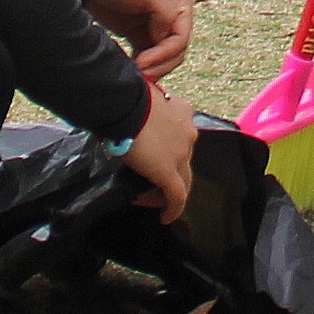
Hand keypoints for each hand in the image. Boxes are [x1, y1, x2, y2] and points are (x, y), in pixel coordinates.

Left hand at [88, 0, 199, 82]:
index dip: (164, 53)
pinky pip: (152, 60)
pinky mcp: (144, 38)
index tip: (142, 62)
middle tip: (139, 73)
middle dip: (159, 65)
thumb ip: (163, 12)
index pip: (181, 38)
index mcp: (181, 3)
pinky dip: (145, 68)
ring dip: (153, 69)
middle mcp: (175, 17)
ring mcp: (160, 29)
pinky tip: (132, 69)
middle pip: (177, 52)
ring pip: (166, 59)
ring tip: (134, 73)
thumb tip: (164, 37)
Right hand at [121, 84, 197, 217]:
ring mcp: (181, 154)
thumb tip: (128, 116)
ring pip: (182, 179)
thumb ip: (143, 109)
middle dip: (170, 171)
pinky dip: (173, 208)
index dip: (169, 149)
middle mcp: (188, 133)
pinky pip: (177, 197)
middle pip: (184, 159)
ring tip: (154, 199)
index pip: (181, 135)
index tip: (153, 156)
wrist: (125, 103)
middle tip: (152, 180)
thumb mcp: (142, 97)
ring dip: (169, 190)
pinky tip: (165, 217)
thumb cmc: (126, 95)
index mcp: (182, 111)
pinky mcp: (170, 172)